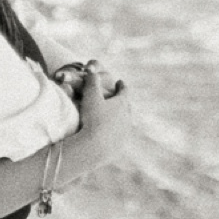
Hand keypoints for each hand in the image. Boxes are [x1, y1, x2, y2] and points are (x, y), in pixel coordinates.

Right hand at [60, 63, 128, 179]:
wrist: (94, 148)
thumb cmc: (93, 119)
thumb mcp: (90, 96)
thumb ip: (91, 81)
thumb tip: (92, 70)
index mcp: (122, 104)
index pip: (124, 91)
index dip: (121, 86)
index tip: (120, 82)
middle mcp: (127, 118)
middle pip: (127, 107)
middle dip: (123, 102)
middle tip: (120, 99)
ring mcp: (125, 133)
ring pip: (125, 122)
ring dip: (121, 118)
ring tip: (116, 118)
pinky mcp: (121, 146)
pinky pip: (120, 136)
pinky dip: (116, 133)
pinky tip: (111, 135)